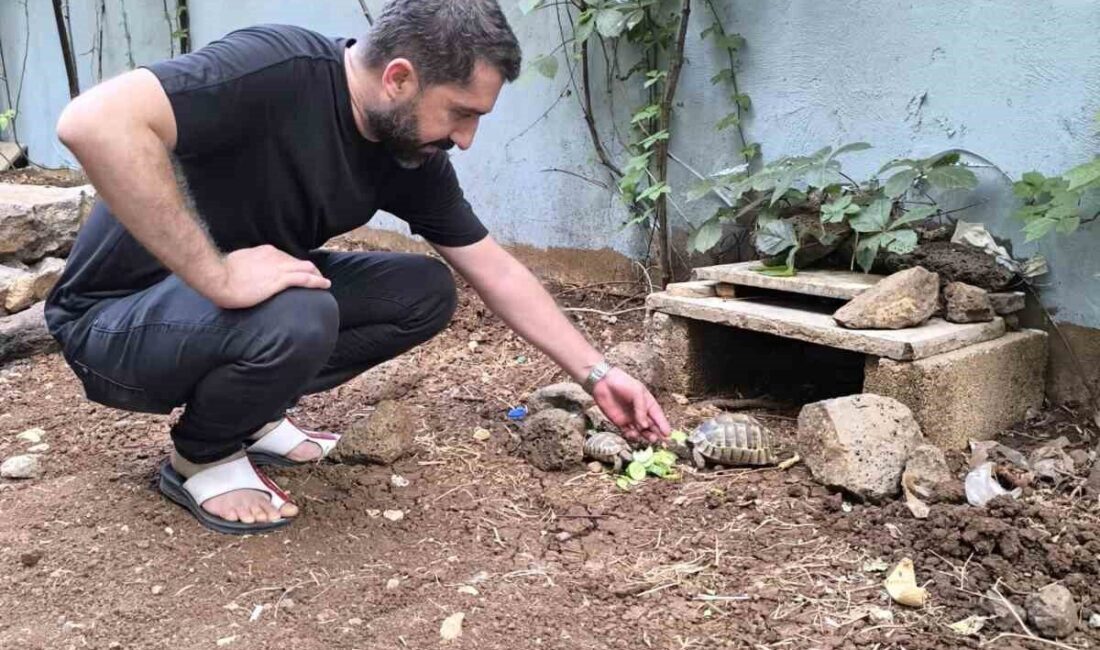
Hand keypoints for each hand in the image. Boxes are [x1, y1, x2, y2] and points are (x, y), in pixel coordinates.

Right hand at [205, 245, 331, 308]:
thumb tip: (247, 272)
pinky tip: (325, 285)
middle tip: (317, 278)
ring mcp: (278, 267)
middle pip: (298, 262)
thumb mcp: (237, 264)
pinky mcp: (279, 280)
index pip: (286, 257)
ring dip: (317, 275)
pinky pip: (304, 279)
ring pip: (306, 268)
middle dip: (310, 270)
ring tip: (324, 283)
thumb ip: (247, 266)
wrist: (217, 278)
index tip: (299, 271)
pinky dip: (317, 281)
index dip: (295, 265)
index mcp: (264, 251)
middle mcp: (274, 256)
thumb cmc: (221, 274)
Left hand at [591, 367, 670, 443]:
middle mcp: (640, 412)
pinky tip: (633, 434)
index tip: (668, 434)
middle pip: (651, 425)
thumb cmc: (622, 383)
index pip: (658, 416)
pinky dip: (632, 435)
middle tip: (659, 438)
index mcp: (647, 403)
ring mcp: (631, 418)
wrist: (603, 382)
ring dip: (646, 435)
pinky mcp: (620, 422)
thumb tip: (644, 426)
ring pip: (641, 431)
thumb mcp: (637, 392)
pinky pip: (628, 432)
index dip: (663, 425)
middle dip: (656, 433)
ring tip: (649, 438)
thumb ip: (641, 409)